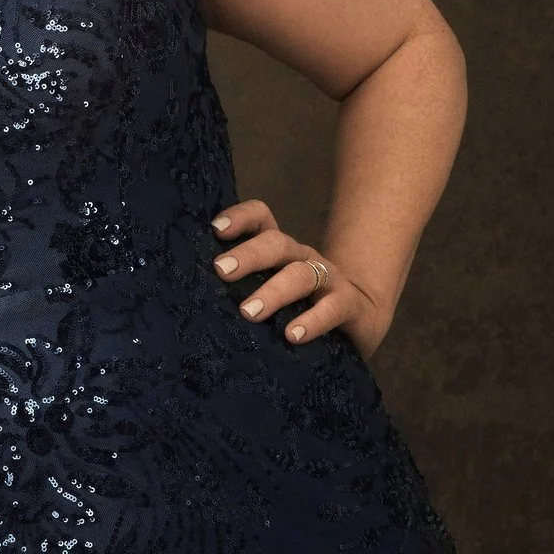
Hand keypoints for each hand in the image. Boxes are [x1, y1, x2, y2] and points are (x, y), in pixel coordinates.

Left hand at [212, 201, 390, 356]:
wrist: (360, 320)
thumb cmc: (299, 308)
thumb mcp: (269, 295)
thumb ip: (240, 291)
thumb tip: (193, 303)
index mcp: (280, 253)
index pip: (262, 220)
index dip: (241, 218)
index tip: (216, 229)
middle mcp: (301, 259)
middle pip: (276, 245)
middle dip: (248, 255)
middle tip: (221, 270)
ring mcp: (327, 280)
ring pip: (300, 275)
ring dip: (273, 292)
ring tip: (248, 312)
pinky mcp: (348, 305)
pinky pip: (331, 308)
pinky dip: (311, 321)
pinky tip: (292, 335)